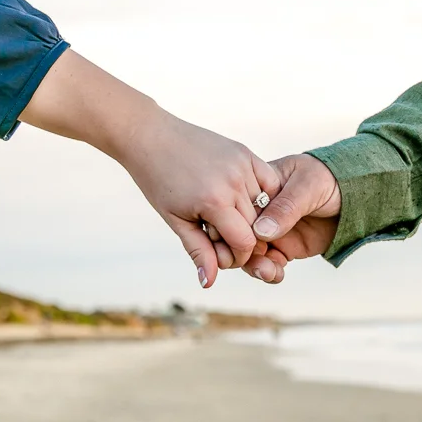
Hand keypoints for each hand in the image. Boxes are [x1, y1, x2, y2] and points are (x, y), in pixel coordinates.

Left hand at [121, 111, 279, 288]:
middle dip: (243, 239)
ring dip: (252, 218)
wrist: (153, 138)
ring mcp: (242, 164)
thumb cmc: (159, 182)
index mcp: (214, 201)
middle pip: (257, 227)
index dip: (237, 256)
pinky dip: (262, 197)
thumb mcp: (176, 221)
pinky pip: (269, 183)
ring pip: (265, 207)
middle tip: (219, 235)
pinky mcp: (246, 153)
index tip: (221, 253)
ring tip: (225, 215)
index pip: (246, 242)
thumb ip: (198, 251)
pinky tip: (241, 199)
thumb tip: (209, 283)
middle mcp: (233, 181)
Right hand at [237, 154, 341, 283]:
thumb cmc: (331, 178)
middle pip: (238, 233)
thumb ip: (286, 207)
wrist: (357, 195)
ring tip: (268, 272)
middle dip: (240, 251)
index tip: (236, 241)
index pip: (236, 208)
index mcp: (259, 187)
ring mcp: (271, 230)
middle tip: (251, 262)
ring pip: (251, 252)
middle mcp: (260, 210)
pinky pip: (269, 263)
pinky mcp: (284, 247)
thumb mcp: (309, 185)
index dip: (232, 226)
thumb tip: (260, 231)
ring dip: (255, 265)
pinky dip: (269, 272)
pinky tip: (276, 274)